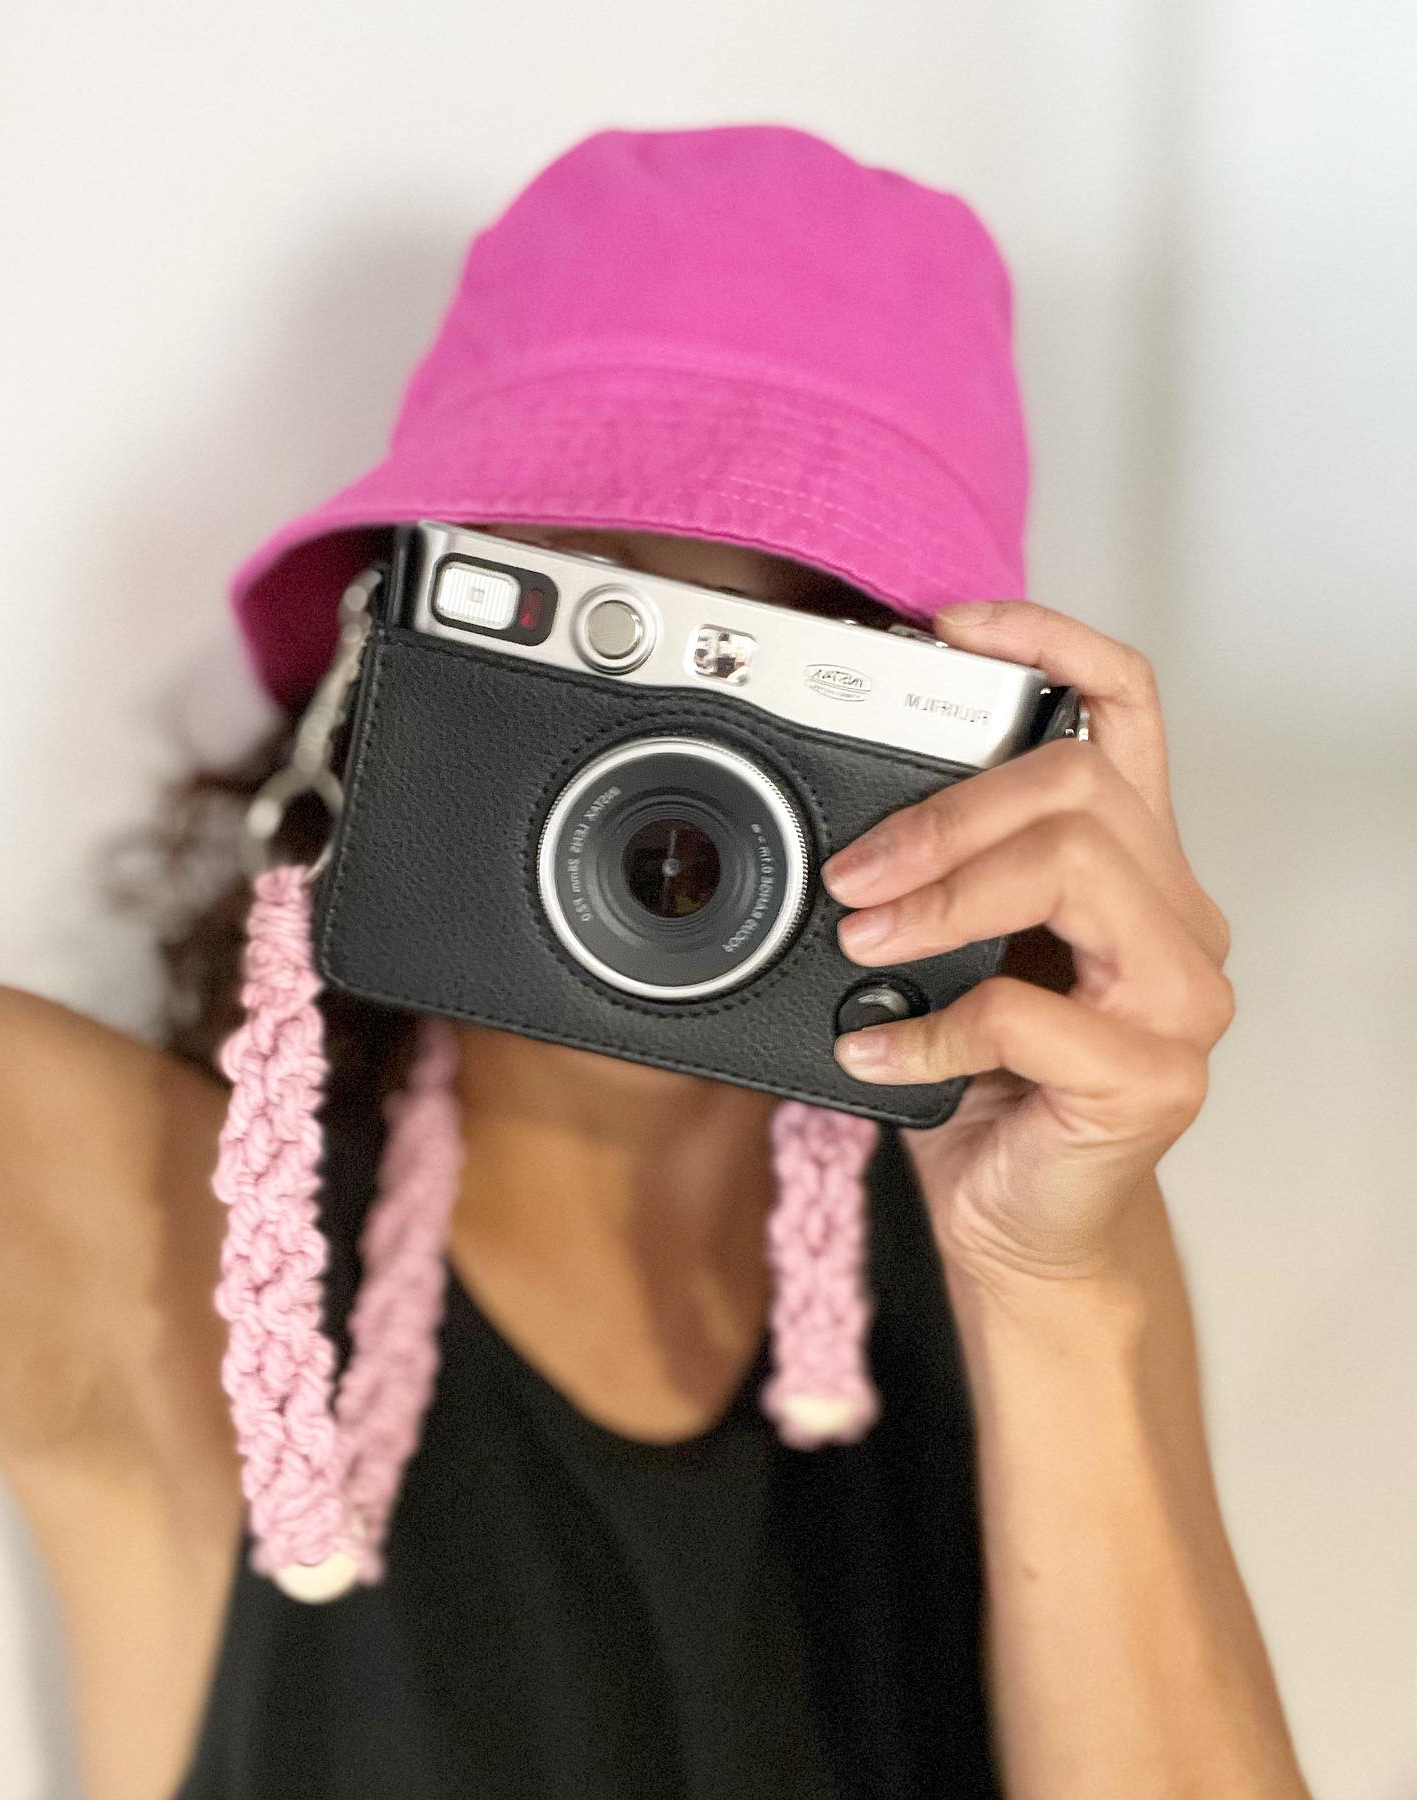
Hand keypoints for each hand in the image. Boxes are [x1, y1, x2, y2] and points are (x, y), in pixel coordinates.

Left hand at [821, 599, 1233, 1285]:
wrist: (1021, 1225)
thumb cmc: (986, 1086)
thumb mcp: (953, 959)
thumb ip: (937, 883)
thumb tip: (839, 831)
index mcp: (1131, 867)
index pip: (1126, 712)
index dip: (1051, 644)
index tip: (953, 627)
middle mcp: (1176, 918)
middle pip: (1082, 788)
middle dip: (948, 815)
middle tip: (854, 875)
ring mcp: (1181, 1000)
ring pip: (1078, 869)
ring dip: (947, 896)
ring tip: (863, 942)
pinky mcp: (1154, 1080)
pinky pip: (1027, 1016)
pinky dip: (929, 1025)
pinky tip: (875, 1049)